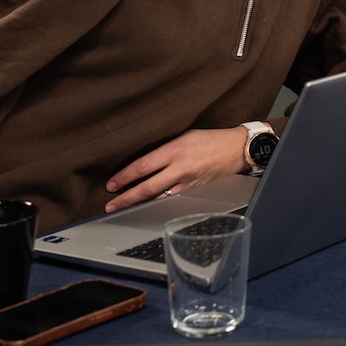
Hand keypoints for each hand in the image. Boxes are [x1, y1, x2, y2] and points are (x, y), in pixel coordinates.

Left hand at [104, 127, 251, 211]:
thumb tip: (142, 162)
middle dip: (126, 198)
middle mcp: (180, 168)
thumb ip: (164, 148)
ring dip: (139, 205)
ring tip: (123, 210)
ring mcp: (188, 182)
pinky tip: (147, 209)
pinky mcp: (194, 191)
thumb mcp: (183, 135)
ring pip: (158, 198)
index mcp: (175, 150)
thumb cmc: (209, 139)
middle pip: (147, 187)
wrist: (236, 149)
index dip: (124, 177)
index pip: (142, 166)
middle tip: (110, 205)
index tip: (111, 185)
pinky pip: (172, 200)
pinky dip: (157, 205)